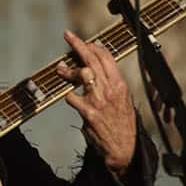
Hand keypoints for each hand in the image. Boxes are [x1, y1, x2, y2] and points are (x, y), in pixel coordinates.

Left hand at [56, 30, 136, 174]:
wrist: (124, 149)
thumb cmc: (122, 123)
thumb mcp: (123, 100)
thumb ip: (111, 83)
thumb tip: (95, 67)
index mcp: (120, 85)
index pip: (107, 58)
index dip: (94, 47)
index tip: (85, 41)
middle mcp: (110, 90)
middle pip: (92, 60)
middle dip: (79, 45)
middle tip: (68, 35)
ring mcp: (99, 101)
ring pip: (82, 74)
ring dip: (69, 70)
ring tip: (61, 69)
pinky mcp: (88, 113)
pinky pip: (72, 97)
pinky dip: (68, 96)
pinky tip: (69, 97)